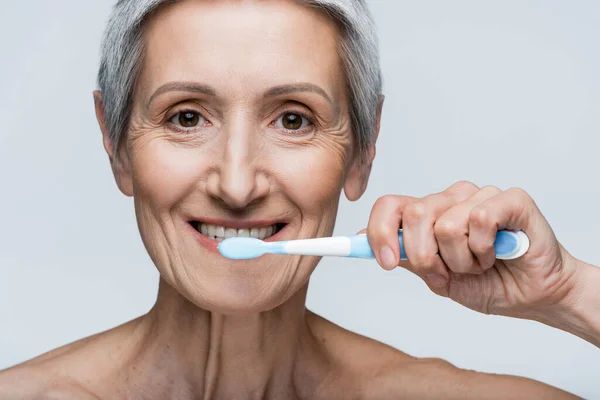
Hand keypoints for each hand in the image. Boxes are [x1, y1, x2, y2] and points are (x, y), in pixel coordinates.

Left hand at [364, 181, 580, 319]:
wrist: (533, 296)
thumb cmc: (489, 284)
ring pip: (446, 225)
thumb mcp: (435, 277)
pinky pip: (480, 219)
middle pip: (414, 214)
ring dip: (462, 260)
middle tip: (448, 271)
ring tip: (481, 263)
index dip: (380, 232)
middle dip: (425, 257)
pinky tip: (499, 252)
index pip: (390, 206)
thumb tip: (360, 239)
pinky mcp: (510, 199)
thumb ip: (404, 255)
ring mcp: (480, 195)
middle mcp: (451, 199)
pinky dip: (485, 249)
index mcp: (429, 214)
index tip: (387, 262)